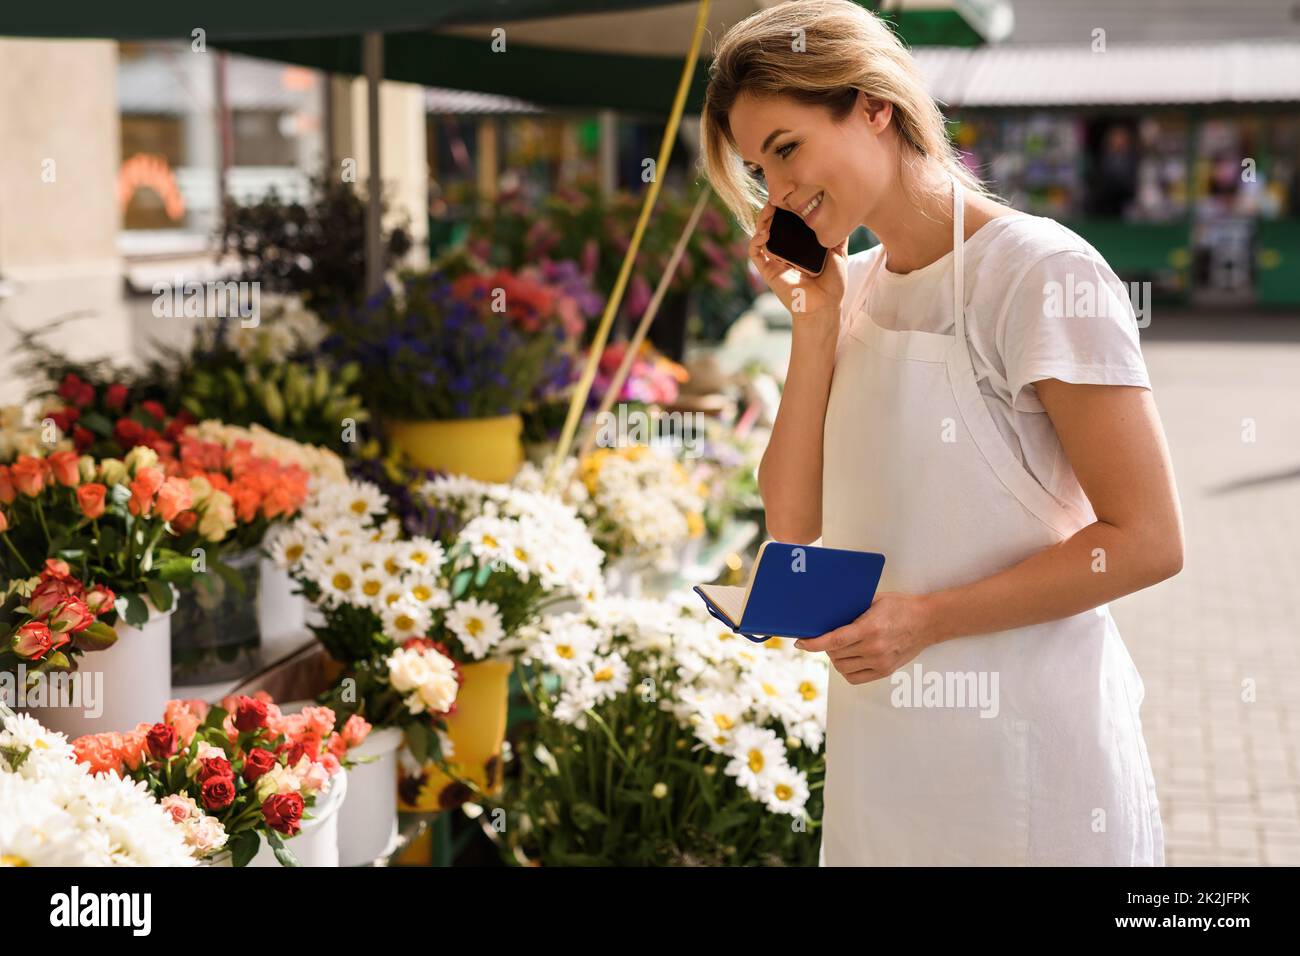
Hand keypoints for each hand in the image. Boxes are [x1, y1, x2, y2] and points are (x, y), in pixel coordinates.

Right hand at [747, 201, 847, 318]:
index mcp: (800, 245)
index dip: (787, 207)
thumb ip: (839, 235)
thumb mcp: (839, 253)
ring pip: (761, 233)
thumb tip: (847, 214)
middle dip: (773, 208)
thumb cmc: (833, 284)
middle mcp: (785, 250)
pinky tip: (764, 233)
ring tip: (770, 208)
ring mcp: (775, 259)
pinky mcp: (767, 270)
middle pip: (773, 224)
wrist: (825, 306)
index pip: (789, 221)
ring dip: (762, 219)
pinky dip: (755, 240)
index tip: (792, 193)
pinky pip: (755, 252)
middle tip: (778, 196)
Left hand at [793, 592, 936, 684]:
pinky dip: (846, 670)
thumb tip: (825, 614)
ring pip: (842, 668)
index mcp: (870, 628)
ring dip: (835, 658)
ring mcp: (880, 662)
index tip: (800, 643)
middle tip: (824, 638)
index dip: (813, 643)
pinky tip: (848, 659)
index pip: (834, 640)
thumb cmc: (901, 607)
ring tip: (838, 648)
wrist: (928, 621)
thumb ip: (852, 609)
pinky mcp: (885, 671)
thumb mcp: (875, 600)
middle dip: (825, 647)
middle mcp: (874, 648)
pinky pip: (855, 678)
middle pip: (835, 654)